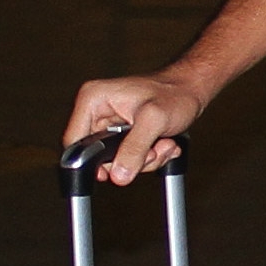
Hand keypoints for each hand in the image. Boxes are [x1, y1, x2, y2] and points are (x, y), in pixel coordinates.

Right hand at [62, 70, 208, 181]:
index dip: (92, 162)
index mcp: (93, 100)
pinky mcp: (124, 135)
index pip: (74, 143)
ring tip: (162, 143)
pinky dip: (149, 157)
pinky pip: (129, 159)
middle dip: (130, 160)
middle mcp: (97, 112)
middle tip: (152, 150)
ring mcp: (110, 125)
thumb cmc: (174, 93)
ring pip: (117, 162)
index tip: (115, 169)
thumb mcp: (154, 120)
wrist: (192, 90)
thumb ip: (134, 148)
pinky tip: (163, 143)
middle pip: (99, 157)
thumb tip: (118, 175)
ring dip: (145, 160)